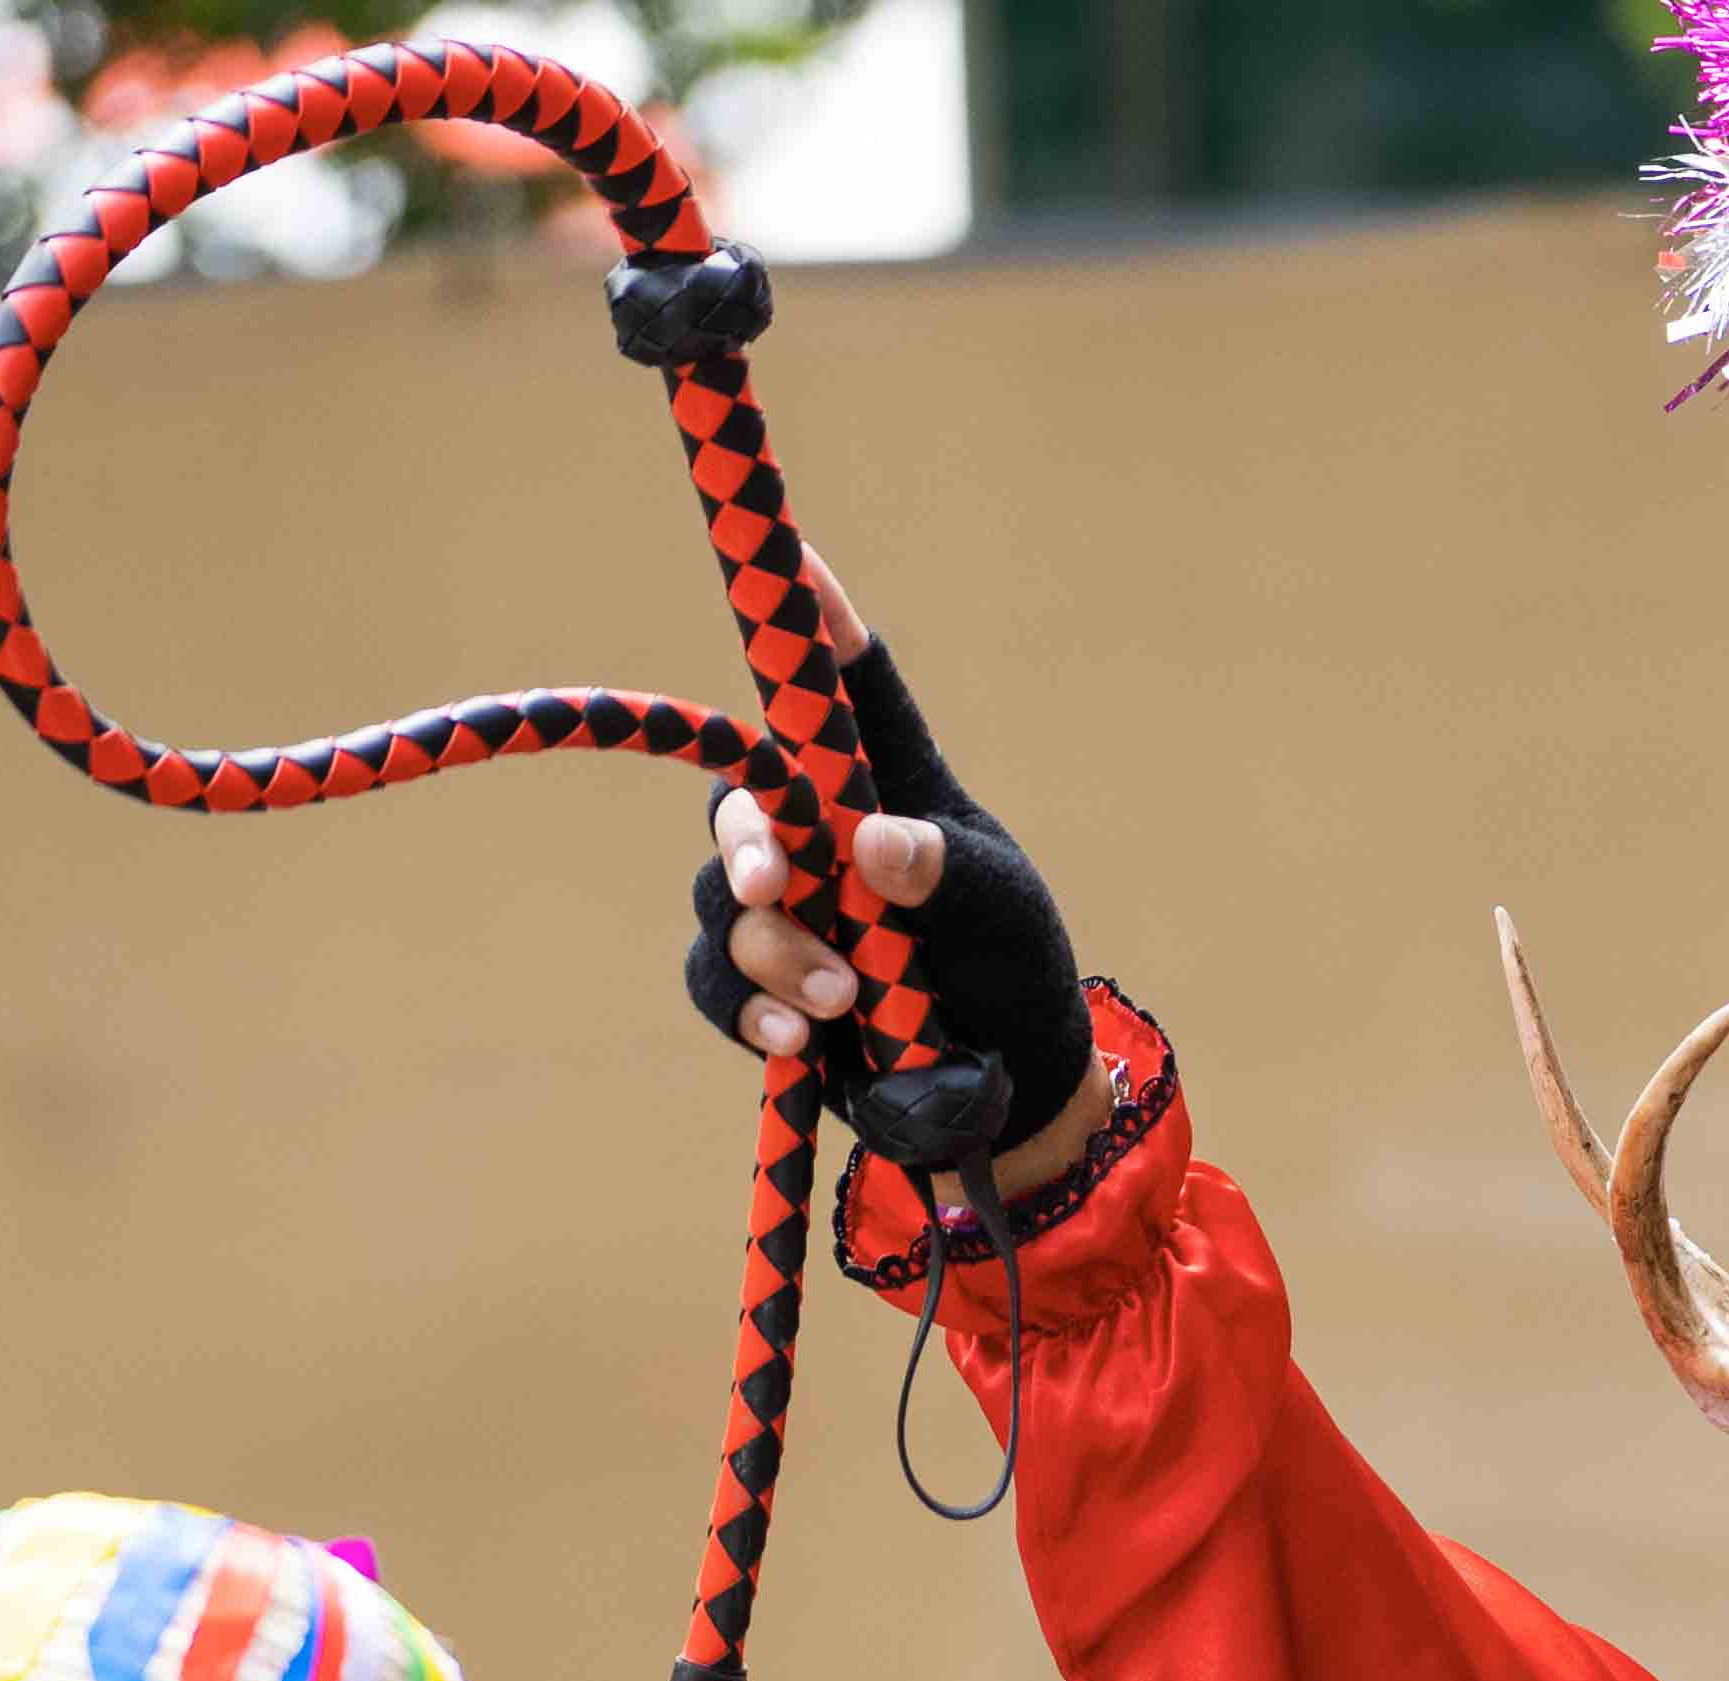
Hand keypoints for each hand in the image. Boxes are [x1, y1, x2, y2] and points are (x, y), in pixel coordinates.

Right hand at [683, 567, 1101, 1189]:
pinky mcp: (761, 984)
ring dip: (777, 951)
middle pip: (744, 802)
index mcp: (891, 785)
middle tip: (776, 886)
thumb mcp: (1001, 911)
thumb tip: (874, 843)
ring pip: (726, 903)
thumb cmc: (1011, 962)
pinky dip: (752, 1007)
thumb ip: (947, 872)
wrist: (1005, 1079)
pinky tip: (801, 1034)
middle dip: (751, 842)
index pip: (849, 690)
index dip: (815, 621)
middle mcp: (821, 832)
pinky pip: (716, 982)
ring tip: (849, 998)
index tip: (793, 554)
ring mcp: (784, 908)